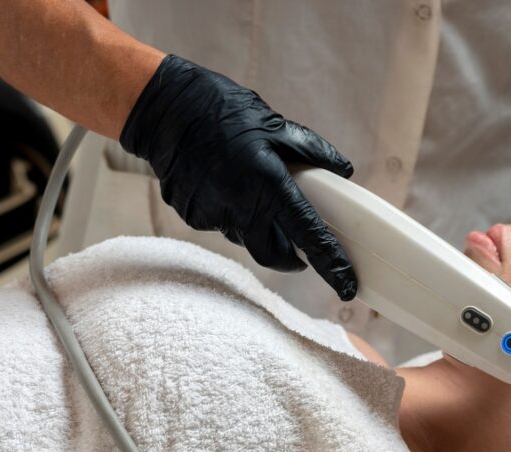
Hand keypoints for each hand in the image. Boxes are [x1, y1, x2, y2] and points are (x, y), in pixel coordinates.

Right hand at [120, 54, 356, 299]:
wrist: (164, 107)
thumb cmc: (221, 110)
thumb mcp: (275, 125)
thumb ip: (312, 151)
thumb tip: (342, 171)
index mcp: (268, 184)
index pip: (308, 235)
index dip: (331, 263)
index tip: (346, 285)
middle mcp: (240, 206)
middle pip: (274, 255)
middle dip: (289, 255)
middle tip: (297, 244)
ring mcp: (212, 214)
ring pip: (245, 237)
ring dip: (256, 224)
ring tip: (248, 187)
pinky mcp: (192, 215)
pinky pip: (220, 224)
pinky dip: (229, 211)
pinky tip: (222, 182)